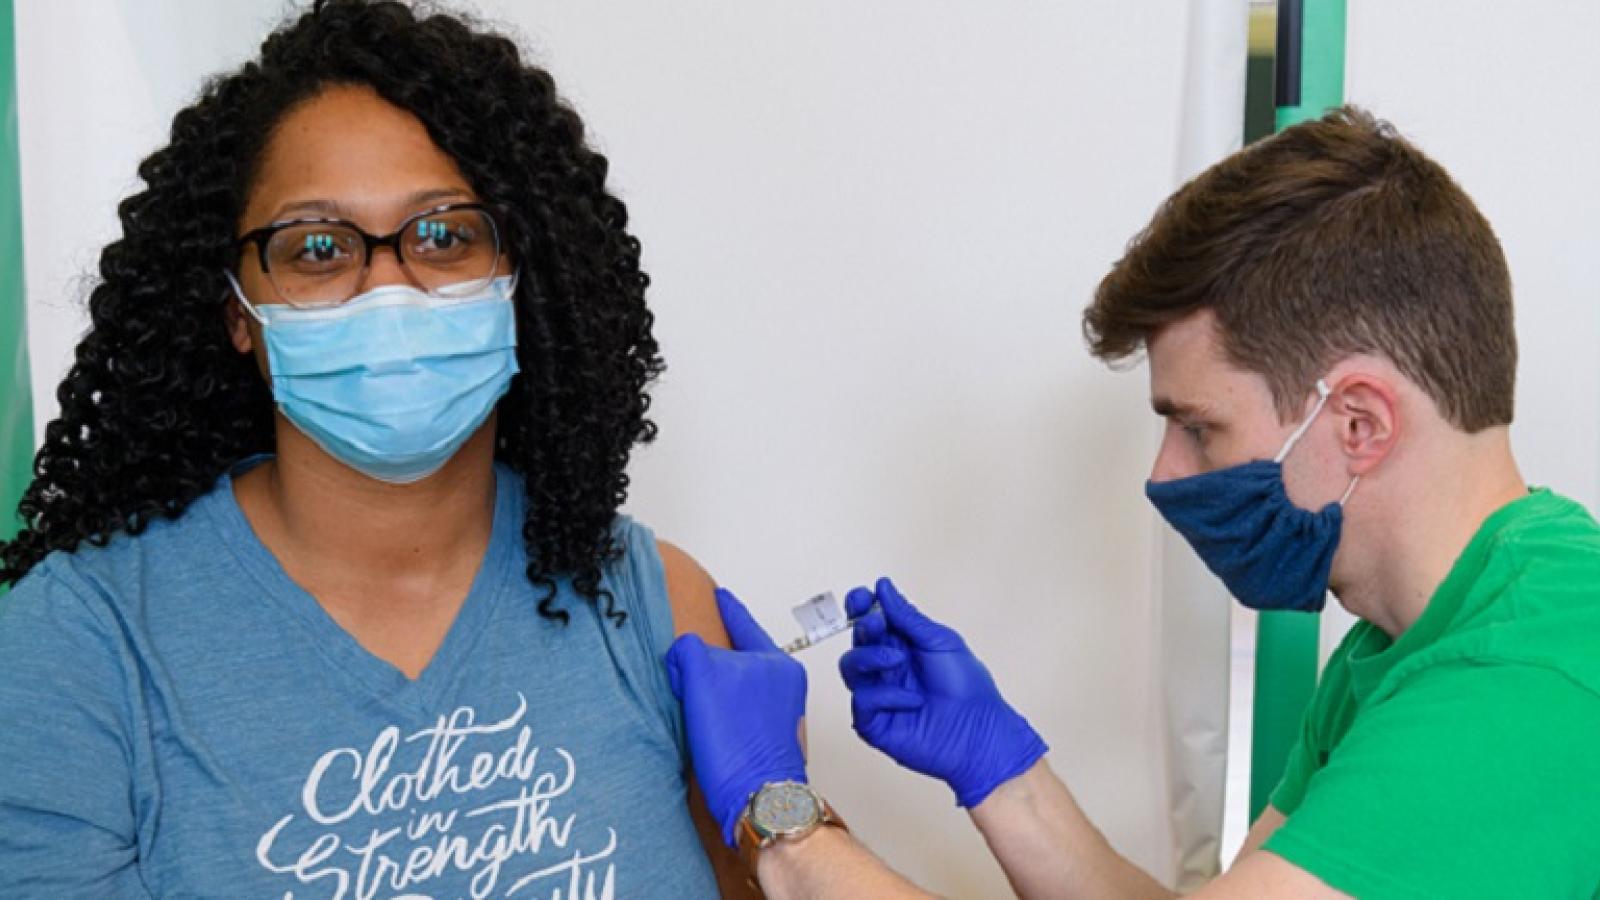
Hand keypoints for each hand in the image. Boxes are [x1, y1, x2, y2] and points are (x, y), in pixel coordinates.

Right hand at [665, 587, 807, 847]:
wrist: (758, 800)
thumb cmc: (739, 747)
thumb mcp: (703, 680)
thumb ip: (691, 651)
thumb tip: (685, 652)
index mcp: (776, 663)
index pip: (744, 624)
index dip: (727, 608)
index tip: (721, 596)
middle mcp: (783, 685)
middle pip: (740, 656)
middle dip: (714, 659)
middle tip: (689, 666)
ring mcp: (779, 713)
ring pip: (738, 685)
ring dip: (716, 689)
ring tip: (696, 705)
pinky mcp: (769, 738)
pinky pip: (739, 711)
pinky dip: (721, 711)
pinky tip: (707, 725)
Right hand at [839, 577, 1046, 807]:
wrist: (981, 733)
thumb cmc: (969, 689)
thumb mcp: (940, 641)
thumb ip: (907, 617)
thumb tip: (883, 586)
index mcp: (903, 645)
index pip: (870, 620)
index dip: (860, 606)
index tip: (861, 597)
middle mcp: (887, 668)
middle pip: (857, 640)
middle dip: (863, 628)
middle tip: (878, 625)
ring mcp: (879, 696)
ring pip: (850, 667)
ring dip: (869, 657)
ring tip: (897, 661)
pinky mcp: (875, 724)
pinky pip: (862, 701)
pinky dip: (885, 695)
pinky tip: (912, 700)